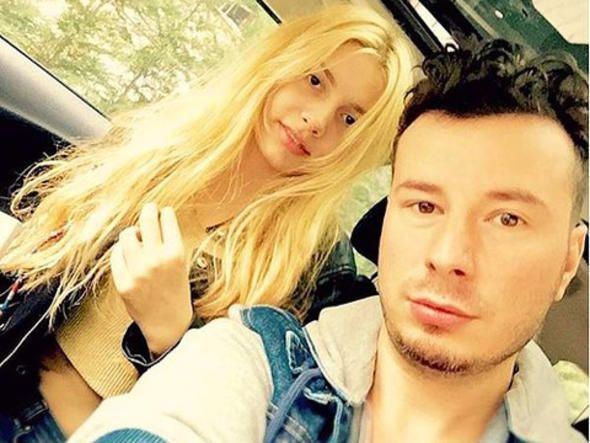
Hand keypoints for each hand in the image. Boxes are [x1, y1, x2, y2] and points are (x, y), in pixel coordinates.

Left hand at [110, 203, 192, 356]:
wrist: (168, 322)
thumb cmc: (176, 291)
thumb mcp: (182, 265)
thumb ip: (168, 244)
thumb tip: (151, 220)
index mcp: (176, 254)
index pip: (167, 220)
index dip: (164, 213)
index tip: (162, 210)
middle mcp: (156, 260)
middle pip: (147, 221)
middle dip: (148, 211)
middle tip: (149, 208)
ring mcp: (138, 271)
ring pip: (127, 236)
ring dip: (132, 232)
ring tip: (137, 236)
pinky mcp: (123, 282)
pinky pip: (116, 255)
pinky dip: (120, 250)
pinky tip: (126, 252)